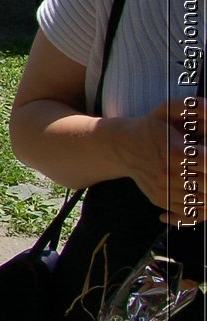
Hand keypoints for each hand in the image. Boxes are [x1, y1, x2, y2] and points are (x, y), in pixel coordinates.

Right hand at [120, 100, 200, 225]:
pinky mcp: (160, 199)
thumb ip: (191, 107)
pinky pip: (188, 213)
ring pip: (202, 203)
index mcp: (175, 151)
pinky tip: (202, 198)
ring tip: (204, 179)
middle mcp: (168, 174)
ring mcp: (163, 189)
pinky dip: (202, 211)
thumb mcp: (166, 110)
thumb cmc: (150, 127)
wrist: (120, 147)